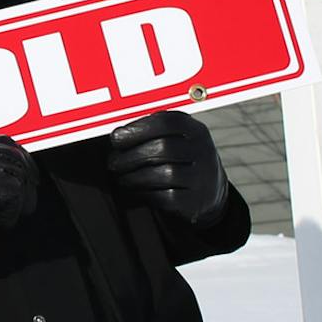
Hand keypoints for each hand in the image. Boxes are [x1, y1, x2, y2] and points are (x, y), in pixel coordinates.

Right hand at [0, 136, 36, 266]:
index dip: (21, 158)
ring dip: (21, 201)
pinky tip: (0, 223)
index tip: (31, 177)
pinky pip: (15, 194)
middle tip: (29, 203)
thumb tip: (14, 173)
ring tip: (7, 218)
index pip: (3, 141)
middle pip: (15, 155)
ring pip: (19, 175)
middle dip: (28, 178)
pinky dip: (12, 213)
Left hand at [107, 111, 227, 225]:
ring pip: (165, 174)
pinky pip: (167, 196)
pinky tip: (135, 190)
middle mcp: (203, 151)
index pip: (166, 122)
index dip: (137, 129)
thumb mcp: (175, 138)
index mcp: (195, 130)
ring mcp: (202, 177)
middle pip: (163, 148)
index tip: (116, 138)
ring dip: (135, 176)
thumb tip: (118, 137)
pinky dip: (145, 193)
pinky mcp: (196, 200)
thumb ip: (151, 132)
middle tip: (113, 162)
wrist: (209, 191)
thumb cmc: (180, 159)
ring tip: (122, 177)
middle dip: (131, 156)